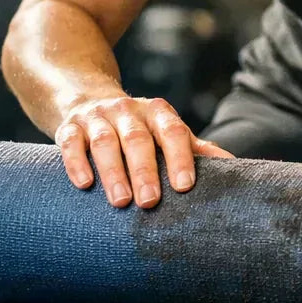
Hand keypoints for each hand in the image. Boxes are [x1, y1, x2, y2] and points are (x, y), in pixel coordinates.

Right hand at [55, 95, 232, 208]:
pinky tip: (84, 184)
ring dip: (114, 172)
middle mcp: (128, 110)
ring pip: (105, 143)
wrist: (87, 100)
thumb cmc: (138, 127)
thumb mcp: (166, 131)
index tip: (185, 186)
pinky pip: (71, 143)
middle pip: (138, 139)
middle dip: (145, 171)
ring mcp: (97, 117)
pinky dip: (77, 163)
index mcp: (158, 113)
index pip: (173, 132)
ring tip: (121, 202)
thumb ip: (194, 148)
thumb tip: (233, 165)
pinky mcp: (69, 127)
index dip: (180, 158)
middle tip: (151, 202)